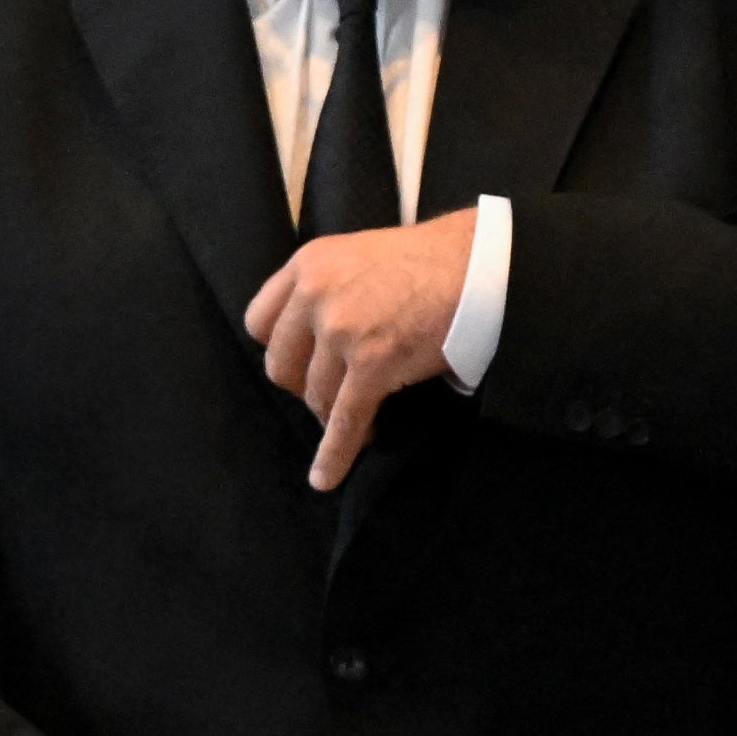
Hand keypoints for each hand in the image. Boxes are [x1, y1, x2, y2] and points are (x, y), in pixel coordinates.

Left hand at [242, 212, 476, 491]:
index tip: (301, 364)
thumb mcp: (353, 258)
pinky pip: (345, 419)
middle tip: (334, 394)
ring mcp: (341, 329)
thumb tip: (308, 342)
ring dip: (332, 418)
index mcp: (306, 266)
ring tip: (359, 425)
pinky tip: (326, 477)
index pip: (259, 323)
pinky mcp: (373, 362)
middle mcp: (314, 294)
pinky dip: (334, 454)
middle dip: (305, 388)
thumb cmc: (423, 263)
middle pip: (282, 366)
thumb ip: (323, 289)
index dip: (280, 350)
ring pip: (316, 397)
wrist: (477, 265)